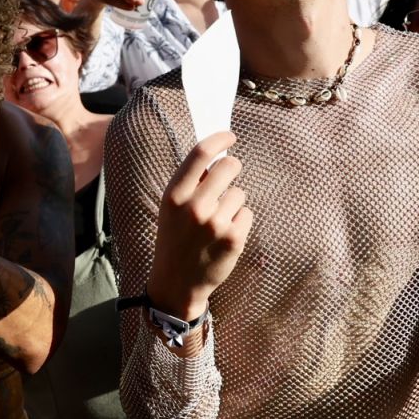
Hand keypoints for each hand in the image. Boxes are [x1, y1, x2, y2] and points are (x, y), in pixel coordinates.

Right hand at [147, 132, 249, 318]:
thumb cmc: (175, 238)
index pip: (200, 153)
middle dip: (232, 168)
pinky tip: (225, 235)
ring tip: (217, 221)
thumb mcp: (171, 208)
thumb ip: (190, 183)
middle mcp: (194, 206)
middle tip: (228, 178)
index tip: (231, 136)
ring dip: (233, 202)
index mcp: (174, 195)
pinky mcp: (233, 238)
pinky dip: (240, 221)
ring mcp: (215, 223)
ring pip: (240, 193)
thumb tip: (218, 156)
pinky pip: (247, 213)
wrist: (177, 282)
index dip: (220, 139)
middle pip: (229, 166)